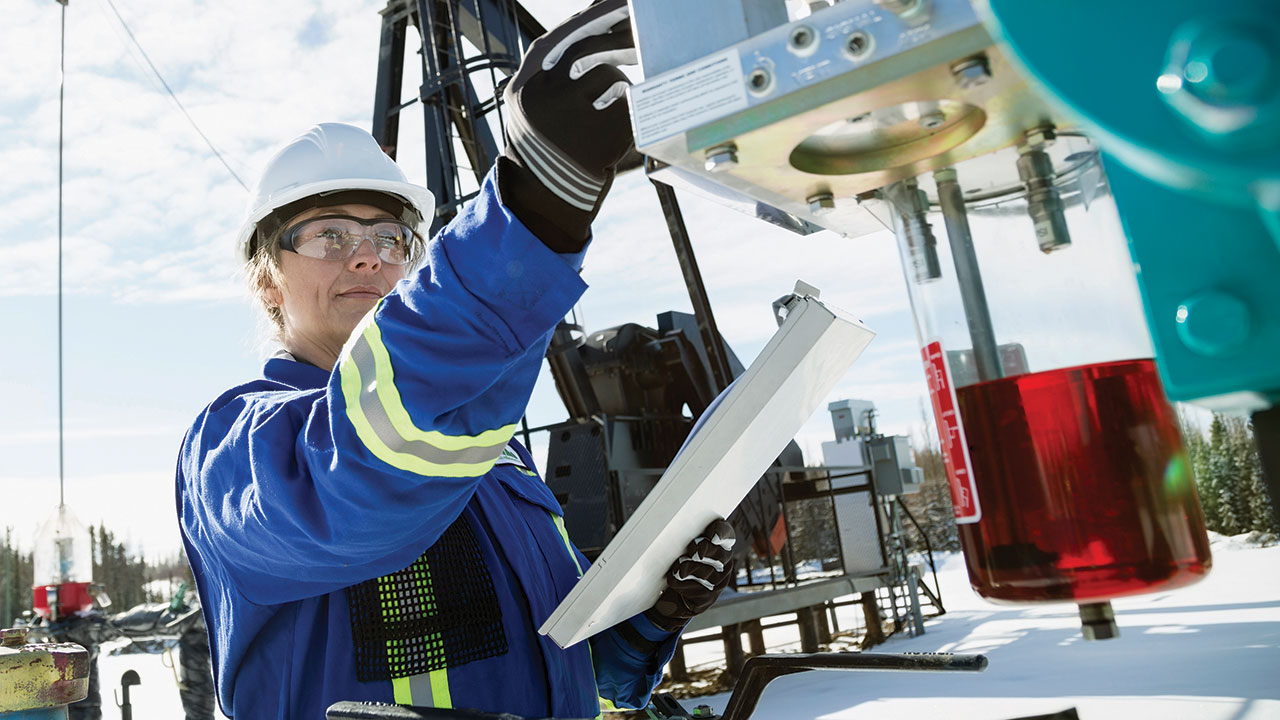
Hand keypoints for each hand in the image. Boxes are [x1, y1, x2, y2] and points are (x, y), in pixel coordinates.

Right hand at [502, 0, 635, 216]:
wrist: (547, 199)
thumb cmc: (545, 145)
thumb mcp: (531, 104)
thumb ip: (551, 67)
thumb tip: (591, 21)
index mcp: (524, 86)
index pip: (560, 36)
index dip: (591, 16)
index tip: (615, 3)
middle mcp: (543, 97)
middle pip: (588, 48)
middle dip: (616, 36)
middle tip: (638, 26)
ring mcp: (571, 118)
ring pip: (610, 75)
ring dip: (617, 84)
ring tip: (607, 106)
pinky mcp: (600, 138)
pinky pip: (627, 105)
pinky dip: (627, 110)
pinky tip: (614, 127)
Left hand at [645, 519, 736, 631]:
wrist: (679, 592)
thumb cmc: (682, 562)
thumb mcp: (685, 547)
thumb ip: (686, 537)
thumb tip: (676, 531)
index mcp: (720, 546)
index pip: (727, 534)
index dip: (722, 534)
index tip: (712, 536)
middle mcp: (724, 563)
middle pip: (720, 554)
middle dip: (705, 550)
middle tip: (693, 550)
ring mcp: (719, 582)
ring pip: (707, 572)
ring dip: (688, 567)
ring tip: (677, 568)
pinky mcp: (709, 597)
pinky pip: (697, 589)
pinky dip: (681, 583)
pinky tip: (674, 579)